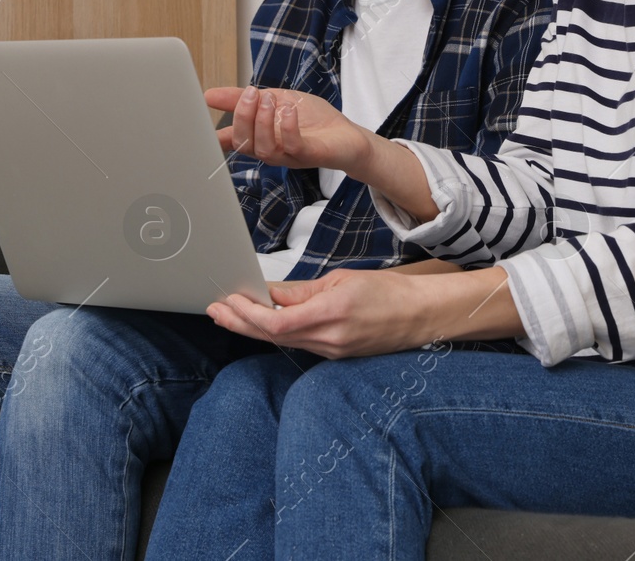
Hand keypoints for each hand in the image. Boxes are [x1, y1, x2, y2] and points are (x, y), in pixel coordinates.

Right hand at [205, 86, 372, 171]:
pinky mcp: (309, 155)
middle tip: (251, 94)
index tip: (202, 117)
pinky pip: (292, 146)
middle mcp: (271, 150)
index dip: (214, 133)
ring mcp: (289, 155)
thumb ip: (245, 98)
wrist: (348, 135)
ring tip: (268, 99)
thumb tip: (210, 94)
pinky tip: (288, 110)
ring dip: (262, 120)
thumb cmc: (313, 120)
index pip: (231, 140)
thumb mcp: (276, 99)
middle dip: (242, 116)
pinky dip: (287, 127)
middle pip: (244, 143)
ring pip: (264, 148)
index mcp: (260, 138)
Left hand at [207, 269, 429, 358]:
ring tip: (231, 314)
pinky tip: (263, 322)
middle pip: (272, 336)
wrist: (418, 316)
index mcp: (330, 313)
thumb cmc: (387, 293)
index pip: (276, 322)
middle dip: (240, 322)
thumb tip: (270, 294)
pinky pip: (298, 345)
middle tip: (216, 310)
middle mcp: (329, 339)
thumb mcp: (341, 280)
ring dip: (254, 328)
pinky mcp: (335, 355)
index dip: (248, 314)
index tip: (230, 300)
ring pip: (282, 342)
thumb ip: (302, 291)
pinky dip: (277, 333)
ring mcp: (332, 351)